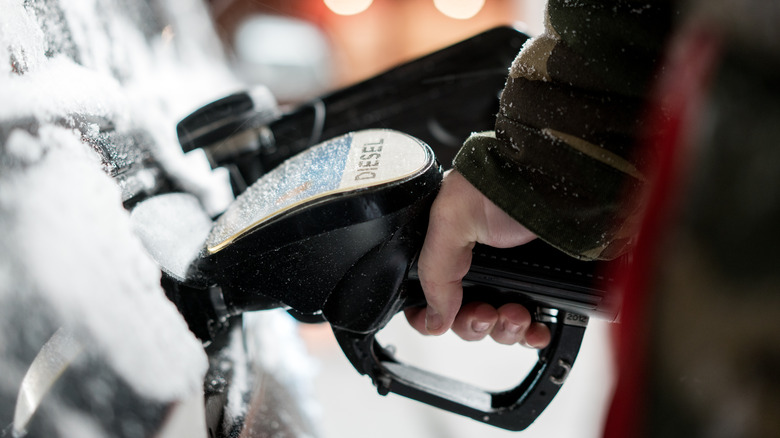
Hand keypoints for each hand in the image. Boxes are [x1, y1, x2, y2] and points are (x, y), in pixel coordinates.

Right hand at [404, 171, 550, 347]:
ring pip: (495, 327)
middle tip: (485, 313)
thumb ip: (434, 271)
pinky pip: (529, 326)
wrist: (554, 182)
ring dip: (503, 330)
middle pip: (460, 319)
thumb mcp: (451, 219)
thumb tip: (434, 319)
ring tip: (516, 313)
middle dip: (472, 324)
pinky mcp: (537, 286)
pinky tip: (535, 329)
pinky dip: (530, 334)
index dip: (428, 316)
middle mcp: (473, 267)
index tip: (440, 322)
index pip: (424, 298)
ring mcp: (506, 279)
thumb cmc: (501, 183)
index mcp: (445, 250)